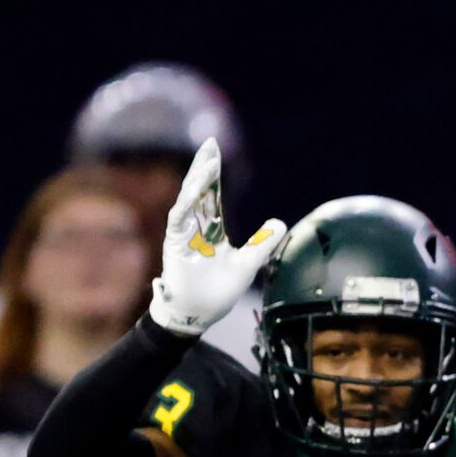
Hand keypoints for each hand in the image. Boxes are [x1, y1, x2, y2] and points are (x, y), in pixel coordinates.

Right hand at [148, 139, 284, 338]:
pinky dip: (185, 206)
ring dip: (197, 183)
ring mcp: (183, 234)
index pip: (212, 195)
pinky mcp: (174, 245)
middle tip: (209, 144)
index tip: (215, 151)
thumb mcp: (248, 264)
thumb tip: (280, 223)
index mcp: (212, 228)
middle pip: (199, 191)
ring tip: (208, 164)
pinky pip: (178, 220)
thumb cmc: (219, 290)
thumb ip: (263, 244)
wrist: (200, 312)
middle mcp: (196, 227)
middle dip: (203, 168)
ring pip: (188, 201)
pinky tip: (193, 192)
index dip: (213, 174)